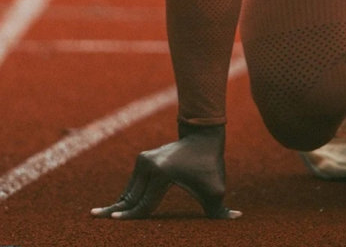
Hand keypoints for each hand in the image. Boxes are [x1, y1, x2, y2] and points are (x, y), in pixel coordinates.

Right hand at [90, 124, 240, 219]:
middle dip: (115, 211)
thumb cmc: (211, 166)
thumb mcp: (217, 189)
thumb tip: (238, 218)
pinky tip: (114, 207)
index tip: (113, 221)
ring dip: (120, 205)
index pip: (144, 204)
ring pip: (130, 191)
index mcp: (162, 173)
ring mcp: (144, 160)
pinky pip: (133, 184)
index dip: (130, 216)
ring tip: (98, 216)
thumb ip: (222, 210)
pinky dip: (126, 196)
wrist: (205, 137)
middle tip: (94, 218)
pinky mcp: (143, 159)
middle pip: (131, 197)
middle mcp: (149, 165)